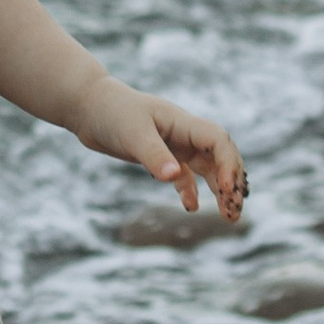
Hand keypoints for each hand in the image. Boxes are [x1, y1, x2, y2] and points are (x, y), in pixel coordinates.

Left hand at [78, 80, 248, 219]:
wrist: (89, 107)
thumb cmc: (112, 112)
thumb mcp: (132, 134)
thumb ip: (153, 155)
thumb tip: (173, 177)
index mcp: (183, 123)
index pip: (218, 141)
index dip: (228, 164)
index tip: (226, 190)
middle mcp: (185, 134)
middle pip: (220, 157)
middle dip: (232, 183)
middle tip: (234, 212)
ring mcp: (175, 145)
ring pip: (207, 169)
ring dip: (220, 191)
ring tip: (229, 217)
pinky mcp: (161, 156)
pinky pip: (184, 176)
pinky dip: (191, 191)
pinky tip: (192, 207)